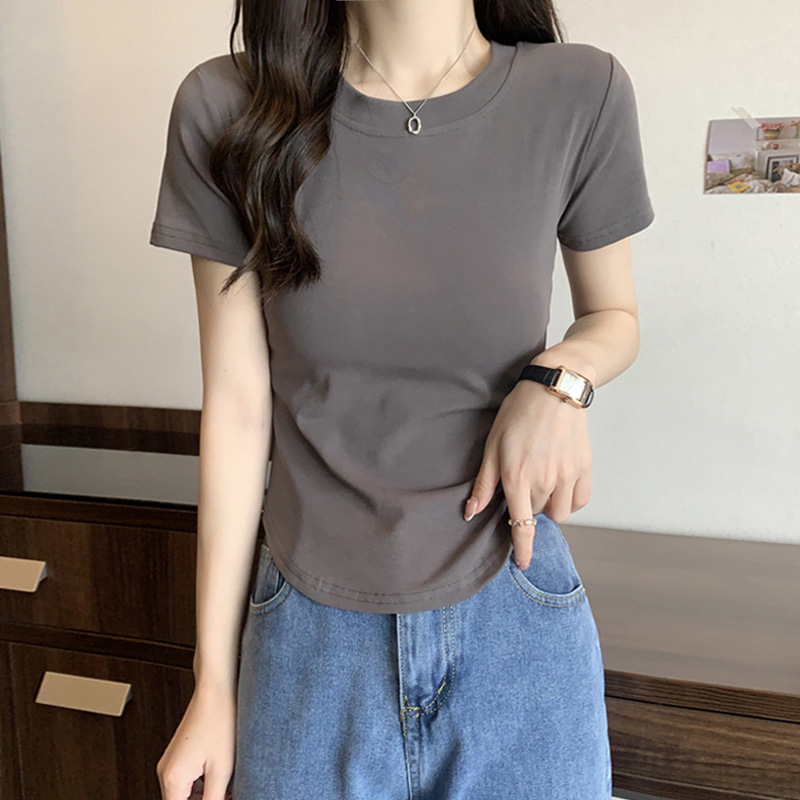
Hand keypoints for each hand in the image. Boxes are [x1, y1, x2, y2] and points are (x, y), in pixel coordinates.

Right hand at [157, 682, 235, 799]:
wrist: (215, 690)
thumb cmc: (219, 721)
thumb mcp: (222, 769)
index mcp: (172, 779)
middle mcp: (165, 773)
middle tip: (225, 794)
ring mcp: (170, 764)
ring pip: (185, 796)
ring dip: (204, 796)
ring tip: (227, 786)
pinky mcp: (178, 757)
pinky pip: (188, 782)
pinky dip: (203, 785)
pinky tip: (221, 777)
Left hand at [463, 379, 591, 568]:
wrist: (554, 389)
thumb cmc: (518, 413)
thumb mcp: (492, 445)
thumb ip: (485, 482)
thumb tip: (472, 511)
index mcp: (518, 477)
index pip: (521, 527)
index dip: (523, 550)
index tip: (523, 563)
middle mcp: (545, 481)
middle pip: (537, 516)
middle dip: (528, 506)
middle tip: (523, 481)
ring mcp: (568, 476)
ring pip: (560, 513)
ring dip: (549, 506)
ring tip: (542, 483)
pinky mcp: (584, 469)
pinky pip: (579, 501)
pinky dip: (570, 499)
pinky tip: (560, 483)